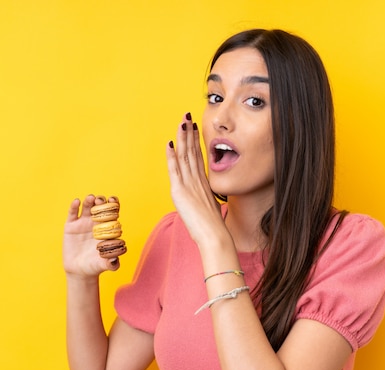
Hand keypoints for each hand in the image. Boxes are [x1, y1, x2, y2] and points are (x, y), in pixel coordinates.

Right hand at [63, 195, 121, 278]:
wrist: (79, 270)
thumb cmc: (95, 266)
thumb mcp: (104, 265)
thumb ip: (111, 263)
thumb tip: (114, 260)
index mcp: (107, 227)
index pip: (112, 212)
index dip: (113, 205)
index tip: (113, 201)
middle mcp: (96, 222)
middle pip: (100, 206)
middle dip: (101, 201)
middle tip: (100, 201)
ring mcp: (83, 223)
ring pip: (87, 207)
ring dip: (89, 200)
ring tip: (91, 198)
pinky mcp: (71, 226)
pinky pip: (72, 213)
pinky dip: (74, 206)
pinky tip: (77, 201)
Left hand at [166, 113, 225, 246]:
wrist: (214, 236)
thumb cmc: (213, 229)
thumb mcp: (209, 210)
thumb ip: (205, 202)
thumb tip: (203, 203)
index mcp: (204, 184)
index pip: (199, 158)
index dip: (195, 142)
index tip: (194, 129)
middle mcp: (198, 181)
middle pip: (193, 152)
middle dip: (189, 134)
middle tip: (187, 117)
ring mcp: (189, 185)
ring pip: (185, 156)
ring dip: (182, 138)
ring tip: (182, 122)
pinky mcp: (180, 191)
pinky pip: (175, 169)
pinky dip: (172, 156)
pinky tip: (170, 143)